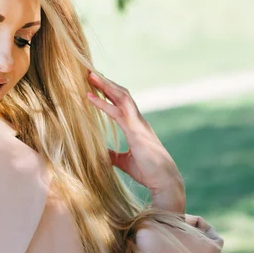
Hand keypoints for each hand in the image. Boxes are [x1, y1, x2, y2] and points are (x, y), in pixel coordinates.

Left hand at [86, 70, 185, 212]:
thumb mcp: (123, 162)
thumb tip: (100, 152)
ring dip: (105, 85)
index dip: (109, 91)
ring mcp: (138, 124)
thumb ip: (112, 155)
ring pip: (121, 97)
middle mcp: (138, 120)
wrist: (164, 181)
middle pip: (121, 94)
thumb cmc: (147, 172)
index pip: (121, 102)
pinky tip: (90, 97)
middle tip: (89, 71)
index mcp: (136, 126)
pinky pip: (118, 112)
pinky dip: (103, 103)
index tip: (95, 82)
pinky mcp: (136, 131)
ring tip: (90, 75)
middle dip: (106, 82)